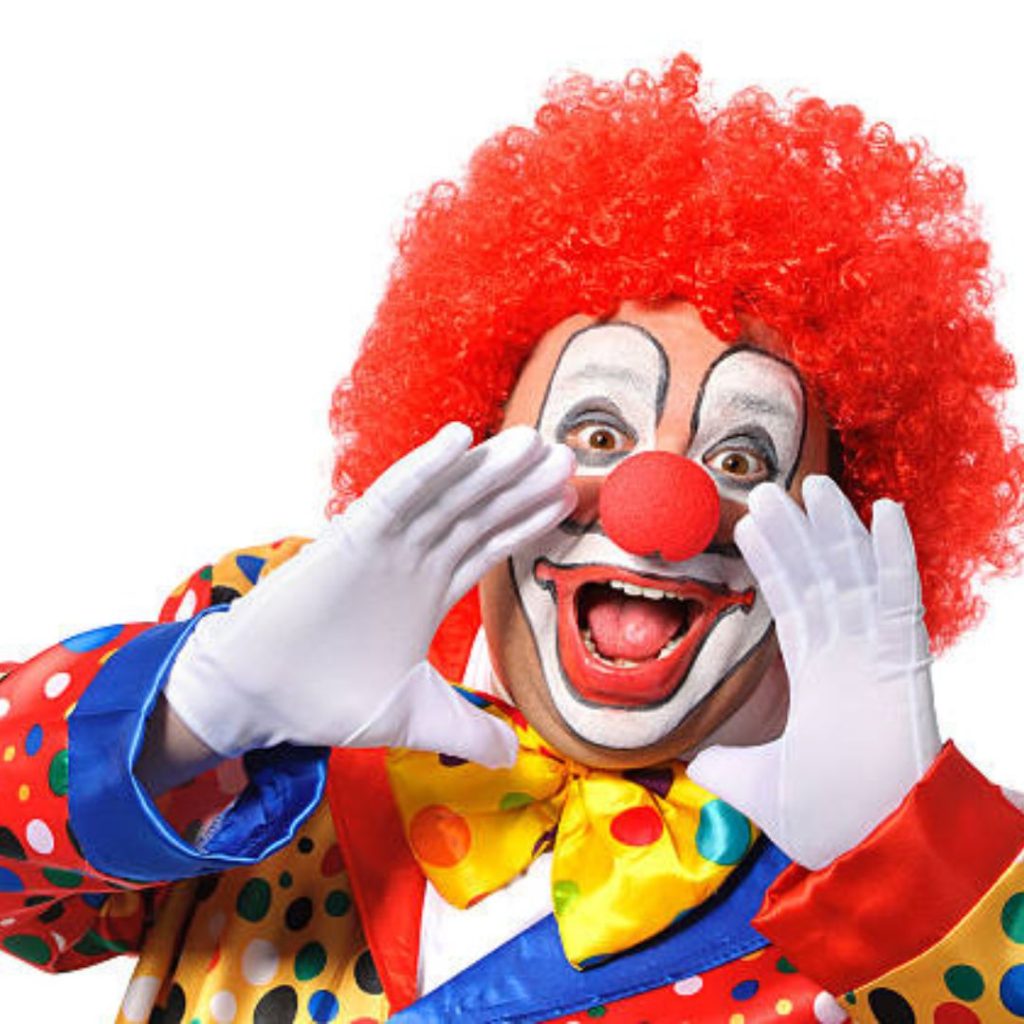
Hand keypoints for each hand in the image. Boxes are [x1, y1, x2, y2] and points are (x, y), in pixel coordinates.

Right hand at [164, 422, 576, 763]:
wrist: (260, 699)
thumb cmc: (327, 698)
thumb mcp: (414, 716)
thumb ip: (468, 730)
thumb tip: (514, 759)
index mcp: (430, 589)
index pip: (489, 544)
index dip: (527, 520)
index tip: (568, 497)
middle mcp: (413, 560)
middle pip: (479, 512)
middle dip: (522, 485)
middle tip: (567, 456)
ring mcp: (385, 545)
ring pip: (447, 497)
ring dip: (488, 467)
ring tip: (532, 441)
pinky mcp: (352, 539)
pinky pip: (396, 495)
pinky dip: (427, 467)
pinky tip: (460, 438)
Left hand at [689, 475, 940, 868]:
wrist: (873, 857)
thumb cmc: (827, 823)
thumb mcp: (753, 784)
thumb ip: (722, 764)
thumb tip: (691, 758)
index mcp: (816, 679)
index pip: (790, 605)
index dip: (771, 563)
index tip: (749, 526)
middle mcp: (847, 659)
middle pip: (818, 579)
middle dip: (795, 534)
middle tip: (767, 489)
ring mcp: (876, 657)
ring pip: (853, 576)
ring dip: (834, 529)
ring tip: (812, 484)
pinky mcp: (903, 664)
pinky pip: (900, 597)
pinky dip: (893, 554)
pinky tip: (882, 511)